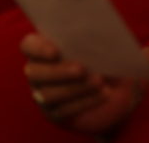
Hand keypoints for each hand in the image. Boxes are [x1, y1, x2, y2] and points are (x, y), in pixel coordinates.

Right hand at [20, 33, 141, 134]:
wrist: (120, 95)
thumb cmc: (110, 63)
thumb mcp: (113, 49)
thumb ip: (110, 40)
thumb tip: (114, 34)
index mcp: (45, 48)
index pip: (28, 45)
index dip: (38, 47)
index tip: (56, 49)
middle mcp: (39, 71)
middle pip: (35, 71)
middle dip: (59, 71)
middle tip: (83, 68)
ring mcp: (44, 94)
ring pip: (48, 93)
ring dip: (73, 88)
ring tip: (99, 82)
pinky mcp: (55, 114)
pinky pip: (62, 110)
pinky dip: (82, 102)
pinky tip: (102, 95)